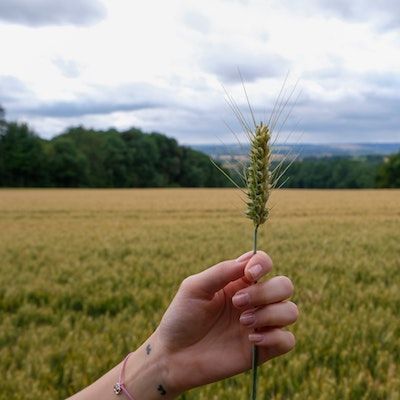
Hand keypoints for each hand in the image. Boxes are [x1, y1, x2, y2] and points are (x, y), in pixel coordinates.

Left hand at [156, 250, 297, 393]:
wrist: (174, 356)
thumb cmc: (182, 317)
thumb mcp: (195, 287)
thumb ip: (221, 272)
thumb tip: (248, 261)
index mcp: (238, 282)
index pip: (264, 263)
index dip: (263, 264)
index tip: (249, 274)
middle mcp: (254, 300)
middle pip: (284, 285)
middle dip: (265, 292)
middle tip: (237, 303)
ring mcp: (260, 324)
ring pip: (290, 311)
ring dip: (270, 314)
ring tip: (242, 322)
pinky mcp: (262, 349)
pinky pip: (288, 340)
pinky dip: (274, 337)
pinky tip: (251, 339)